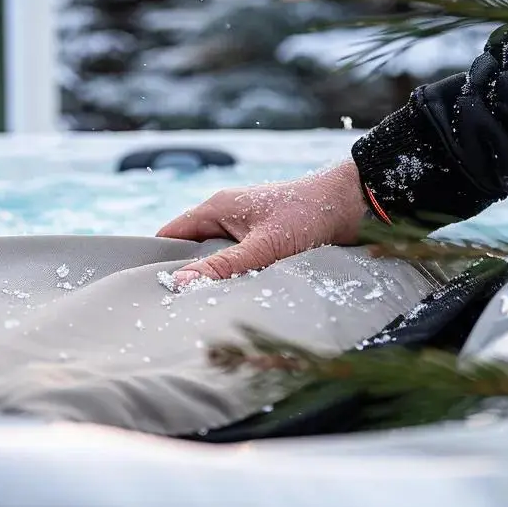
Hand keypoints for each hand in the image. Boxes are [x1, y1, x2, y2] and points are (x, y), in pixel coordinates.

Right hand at [156, 160, 369, 286]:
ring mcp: (243, 226)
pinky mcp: (262, 237)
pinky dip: (235, 274)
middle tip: (183, 304)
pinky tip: (239, 293)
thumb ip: (223, 266)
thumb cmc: (309, 215)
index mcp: (216, 208)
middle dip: (188, 274)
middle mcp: (225, 214)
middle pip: (190, 248)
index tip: (153, 288)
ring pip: (215, 256)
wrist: (354, 202)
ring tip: (210, 302)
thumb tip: (180, 283)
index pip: (170, 234)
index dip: (158, 259)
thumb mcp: (264, 246)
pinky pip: (236, 259)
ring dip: (216, 276)